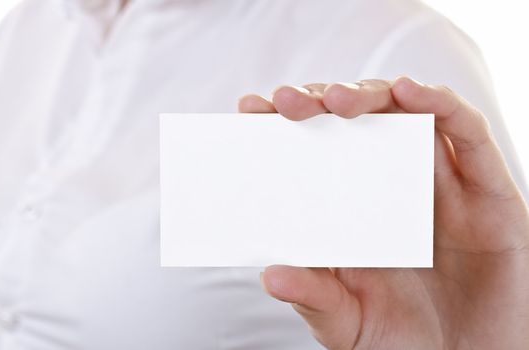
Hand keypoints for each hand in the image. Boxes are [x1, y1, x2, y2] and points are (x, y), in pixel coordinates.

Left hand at [238, 77, 528, 348]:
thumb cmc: (402, 339)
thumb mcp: (346, 319)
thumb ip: (314, 295)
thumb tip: (270, 274)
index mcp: (355, 208)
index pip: (317, 148)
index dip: (285, 123)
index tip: (251, 108)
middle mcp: (393, 185)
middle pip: (356, 121)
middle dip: (319, 102)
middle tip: (285, 103)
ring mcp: (440, 182)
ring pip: (406, 112)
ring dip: (370, 95)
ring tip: (335, 100)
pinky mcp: (487, 187)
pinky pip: (466, 130)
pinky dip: (438, 103)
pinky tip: (408, 93)